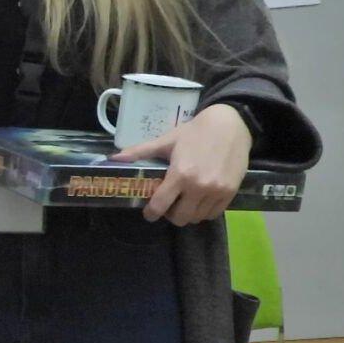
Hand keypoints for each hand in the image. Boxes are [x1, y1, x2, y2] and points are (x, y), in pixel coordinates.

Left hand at [115, 103, 251, 224]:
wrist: (230, 124)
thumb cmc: (195, 132)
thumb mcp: (166, 140)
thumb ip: (140, 152)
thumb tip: (113, 158)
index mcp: (180, 174)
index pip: (160, 206)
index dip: (151, 213)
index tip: (150, 212)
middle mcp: (198, 187)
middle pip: (179, 218)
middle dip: (170, 214)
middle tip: (170, 204)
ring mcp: (216, 192)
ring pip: (197, 218)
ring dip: (188, 213)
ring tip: (185, 201)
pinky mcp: (230, 193)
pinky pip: (213, 214)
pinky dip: (204, 211)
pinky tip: (200, 199)